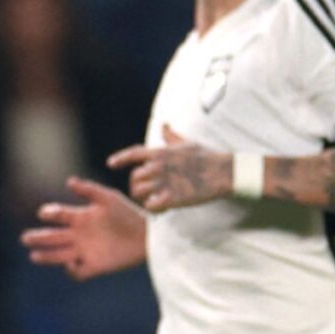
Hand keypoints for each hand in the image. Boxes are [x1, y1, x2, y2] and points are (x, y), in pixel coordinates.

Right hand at [22, 176, 147, 280]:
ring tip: (33, 255)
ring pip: (59, 255)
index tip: (45, 213)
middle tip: (25, 239)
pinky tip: (70, 263)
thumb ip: (89, 190)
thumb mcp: (109, 198)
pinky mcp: (95, 266)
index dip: (49, 214)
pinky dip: (71, 270)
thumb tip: (68, 182)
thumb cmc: (128, 213)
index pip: (58, 216)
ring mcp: (85, 251)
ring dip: (46, 256)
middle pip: (53, 237)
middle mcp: (79, 235)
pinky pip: (78, 272)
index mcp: (80, 217)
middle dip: (38, 238)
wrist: (148, 235)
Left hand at [109, 124, 231, 212]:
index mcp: (161, 152)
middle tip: (143, 191)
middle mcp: (158, 166)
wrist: (223, 172)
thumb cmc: (207, 156)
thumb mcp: (187, 142)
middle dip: (136, 185)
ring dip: (142, 198)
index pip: (133, 154)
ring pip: (139, 191)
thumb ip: (171, 136)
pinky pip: (151, 205)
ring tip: (149, 200)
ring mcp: (164, 182)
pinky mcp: (172, 197)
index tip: (111, 164)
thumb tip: (164, 124)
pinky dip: (152, 208)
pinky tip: (160, 209)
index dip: (120, 159)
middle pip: (134, 177)